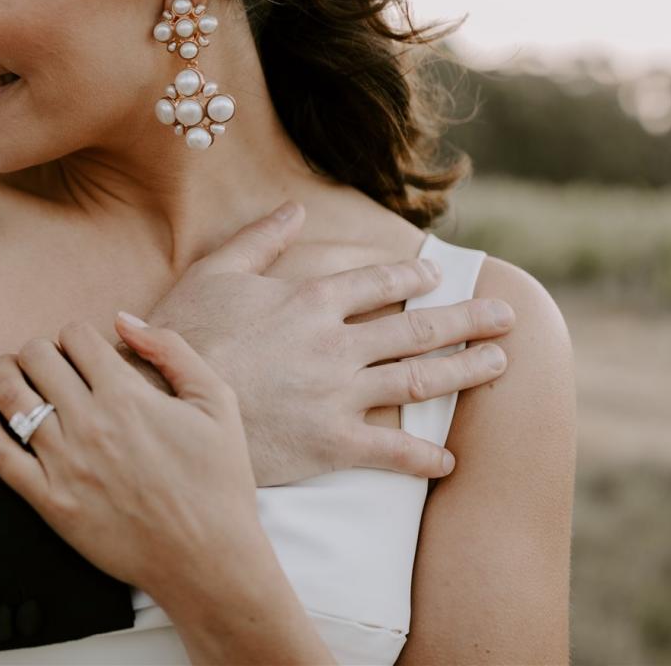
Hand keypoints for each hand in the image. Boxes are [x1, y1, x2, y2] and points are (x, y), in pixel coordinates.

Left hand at [0, 317, 263, 607]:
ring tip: (11, 371)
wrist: (208, 559)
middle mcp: (89, 423)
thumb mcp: (216, 400)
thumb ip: (171, 349)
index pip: (76, 336)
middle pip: (37, 357)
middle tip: (48, 363)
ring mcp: (64, 463)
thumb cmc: (218, 481)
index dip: (77, 335)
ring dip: (5, 372)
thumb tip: (123, 319)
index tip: (84, 352)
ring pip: (10, 394)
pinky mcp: (48, 500)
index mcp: (127, 394)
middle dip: (40, 350)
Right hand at [133, 202, 512, 484]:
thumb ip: (259, 239)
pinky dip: (424, 458)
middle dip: (466, 320)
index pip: (377, 283)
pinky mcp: (330, 443)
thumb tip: (295, 210)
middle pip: (415, 328)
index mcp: (310, 299)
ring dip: (464, 372)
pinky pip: (390, 452)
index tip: (439, 276)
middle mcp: (335, 343)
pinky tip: (449, 461)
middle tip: (506, 316)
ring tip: (499, 364)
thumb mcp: (214, 272)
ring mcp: (338, 394)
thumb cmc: (182, 332)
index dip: (413, 277)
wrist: (164, 400)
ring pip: (417, 381)